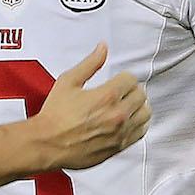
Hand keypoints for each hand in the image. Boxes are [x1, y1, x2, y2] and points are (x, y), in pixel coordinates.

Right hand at [31, 42, 150, 169]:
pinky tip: (128, 120)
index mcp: (107, 96)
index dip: (123, 76)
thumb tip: (102, 49)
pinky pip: (141, 132)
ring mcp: (120, 132)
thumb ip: (90, 63)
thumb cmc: (55, 115)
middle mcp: (117, 115)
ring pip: (145, 114)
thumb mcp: (68, 81)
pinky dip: (137, 124)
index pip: (131, 79)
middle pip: (141, 95)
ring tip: (127, 104)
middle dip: (132, 89)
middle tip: (123, 90)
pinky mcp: (119, 146)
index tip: (118, 79)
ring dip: (138, 106)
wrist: (48, 143)